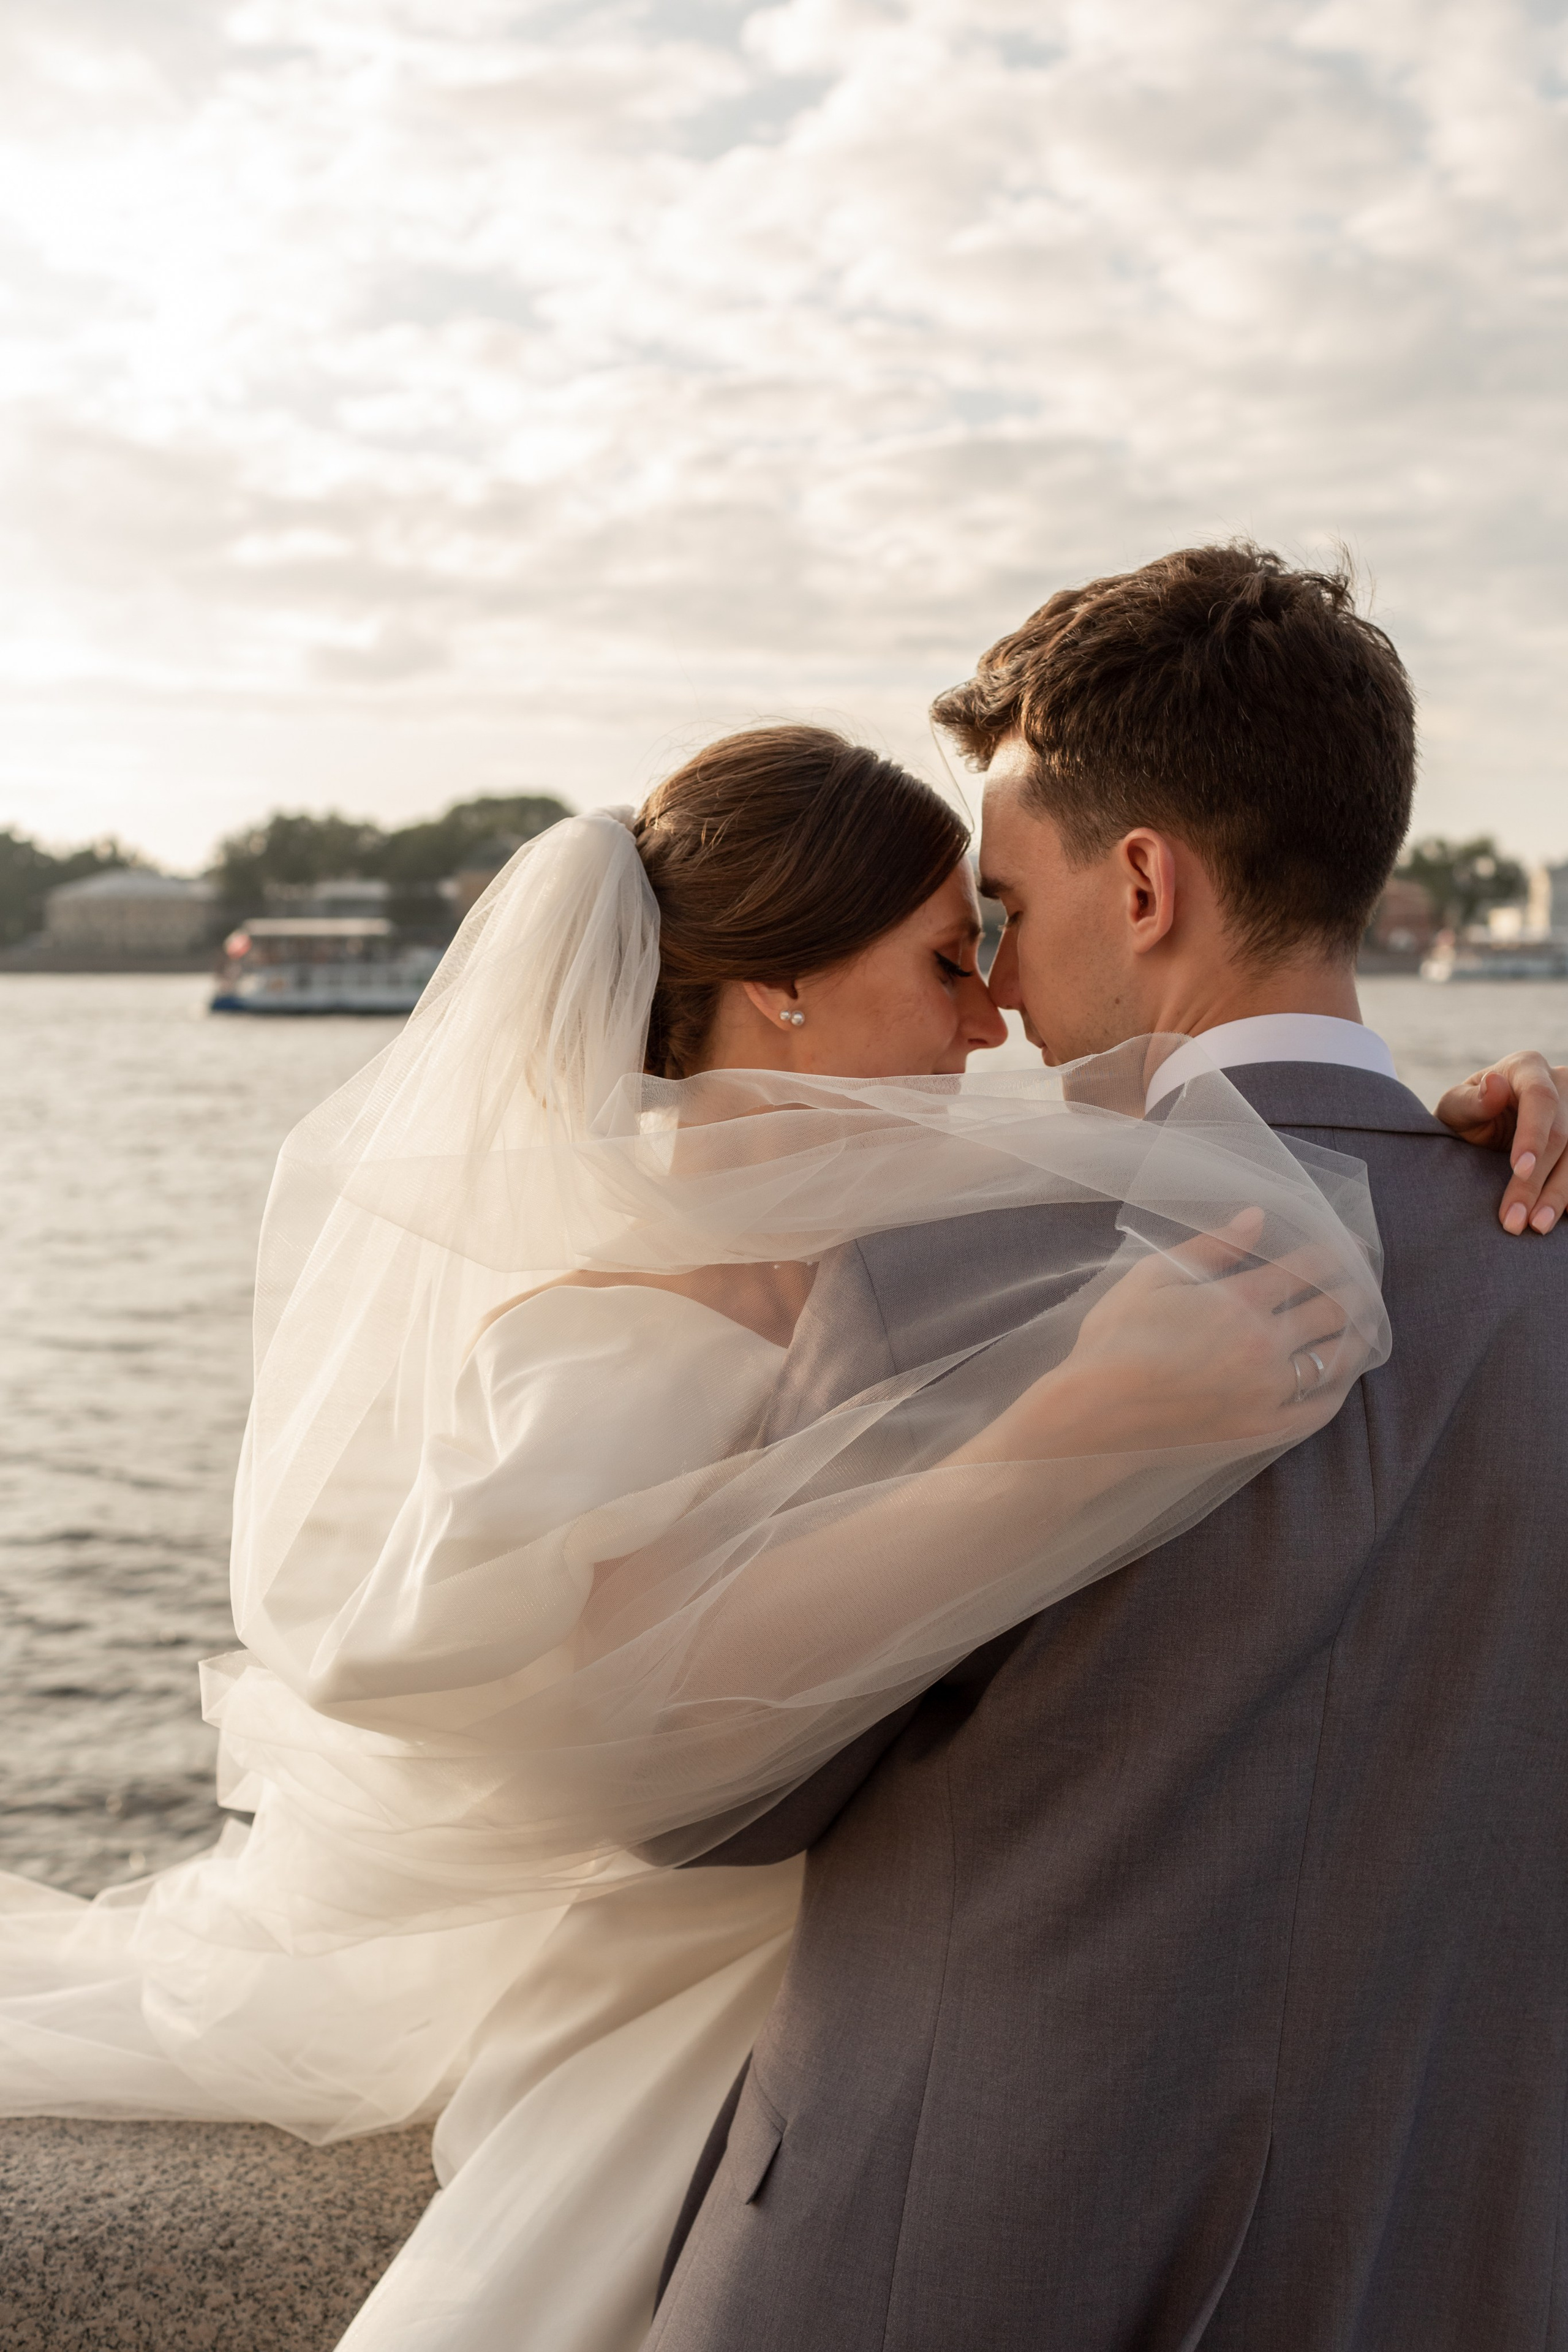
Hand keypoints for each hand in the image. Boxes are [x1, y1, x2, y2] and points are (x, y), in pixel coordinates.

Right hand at [971, 1211, 1373, 1460]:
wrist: (1095, 1416)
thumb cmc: (1115, 1341)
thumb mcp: (1154, 1277)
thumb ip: (1211, 1247)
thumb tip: (1257, 1216)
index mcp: (1241, 1301)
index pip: (1310, 1268)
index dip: (1338, 1253)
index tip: (1352, 1247)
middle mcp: (1266, 1345)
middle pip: (1333, 1310)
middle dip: (1356, 1291)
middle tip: (1364, 1283)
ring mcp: (1270, 1392)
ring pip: (1336, 1359)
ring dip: (1357, 1336)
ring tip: (1363, 1324)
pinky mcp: (1264, 1430)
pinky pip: (1320, 1408)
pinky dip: (1339, 1387)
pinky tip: (1341, 1376)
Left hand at [1435, 1051, 1567, 1235]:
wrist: (1485, 1122)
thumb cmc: (1467, 1112)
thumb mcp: (1457, 1105)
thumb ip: (1471, 1100)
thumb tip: (1494, 1085)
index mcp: (1527, 1068)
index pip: (1540, 1099)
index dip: (1534, 1135)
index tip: (1519, 1169)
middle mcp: (1562, 1085)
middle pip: (1561, 1136)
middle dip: (1537, 1182)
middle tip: (1515, 1221)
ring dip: (1558, 1196)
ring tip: (1536, 1226)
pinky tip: (1559, 1216)